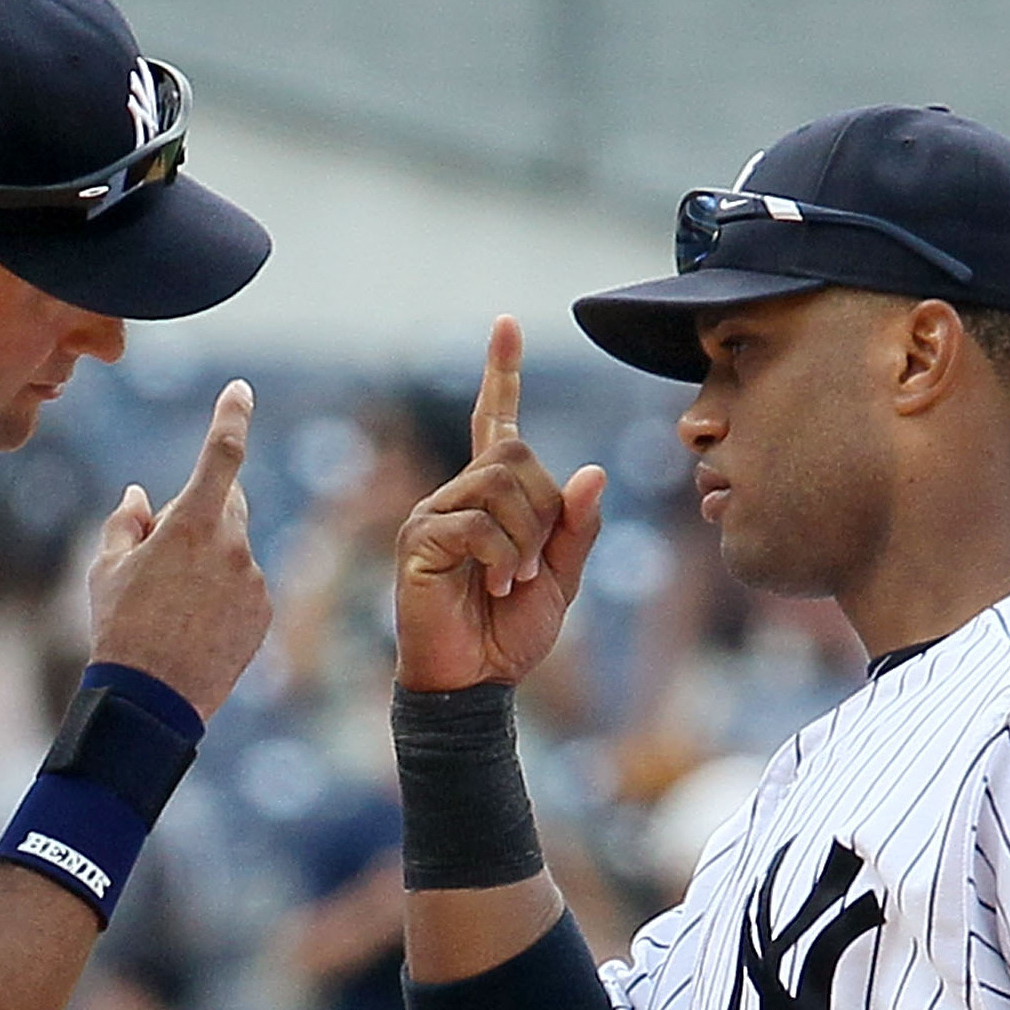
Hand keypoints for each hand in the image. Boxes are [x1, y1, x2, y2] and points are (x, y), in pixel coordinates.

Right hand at [87, 380, 272, 718]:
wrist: (152, 698)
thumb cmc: (120, 628)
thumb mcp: (107, 568)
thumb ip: (127, 522)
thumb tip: (140, 496)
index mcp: (193, 524)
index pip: (221, 455)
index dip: (231, 417)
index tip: (240, 391)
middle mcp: (233, 545)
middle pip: (225, 503)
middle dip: (199, 512)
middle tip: (161, 553)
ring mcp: (253, 580)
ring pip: (233, 549)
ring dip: (209, 560)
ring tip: (172, 605)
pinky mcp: (263, 611)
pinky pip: (244, 584)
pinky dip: (224, 593)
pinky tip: (194, 626)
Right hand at [393, 316, 603, 691]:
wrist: (472, 685)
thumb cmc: (509, 634)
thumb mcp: (560, 579)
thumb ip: (576, 528)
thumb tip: (592, 471)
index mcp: (491, 497)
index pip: (497, 421)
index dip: (503, 373)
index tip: (507, 324)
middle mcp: (456, 494)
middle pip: (515, 453)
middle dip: (543, 510)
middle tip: (531, 565)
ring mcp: (433, 513)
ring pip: (499, 485)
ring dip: (522, 540)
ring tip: (508, 582)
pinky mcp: (418, 539)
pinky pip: (476, 524)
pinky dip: (499, 558)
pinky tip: (489, 588)